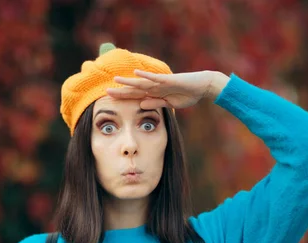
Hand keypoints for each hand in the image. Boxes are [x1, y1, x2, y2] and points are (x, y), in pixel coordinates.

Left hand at [106, 69, 229, 109]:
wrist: (202, 87)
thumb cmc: (187, 95)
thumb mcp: (169, 104)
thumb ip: (156, 104)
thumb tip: (141, 104)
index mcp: (154, 94)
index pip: (135, 96)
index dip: (123, 98)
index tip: (110, 101)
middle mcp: (155, 87)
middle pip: (134, 90)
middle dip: (120, 91)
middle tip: (104, 91)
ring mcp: (161, 83)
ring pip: (141, 83)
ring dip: (128, 82)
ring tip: (115, 80)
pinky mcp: (169, 80)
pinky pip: (155, 78)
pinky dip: (146, 76)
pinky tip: (135, 73)